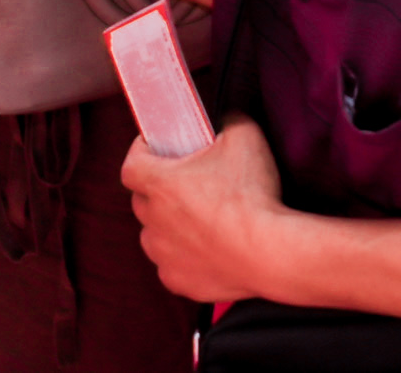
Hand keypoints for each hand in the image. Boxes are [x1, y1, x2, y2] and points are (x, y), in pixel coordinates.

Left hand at [121, 117, 289, 306]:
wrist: (269, 253)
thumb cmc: (253, 196)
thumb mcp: (245, 138)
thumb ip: (229, 122)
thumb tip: (227, 120)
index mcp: (161, 184)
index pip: (131, 165)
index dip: (140, 152)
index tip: (154, 147)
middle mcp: (154, 221)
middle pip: (143, 200)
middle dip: (159, 189)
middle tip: (188, 182)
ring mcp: (163, 254)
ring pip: (154, 235)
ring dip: (169, 225)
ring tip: (199, 218)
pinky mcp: (178, 281)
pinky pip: (171, 264)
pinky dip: (183, 256)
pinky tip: (208, 249)